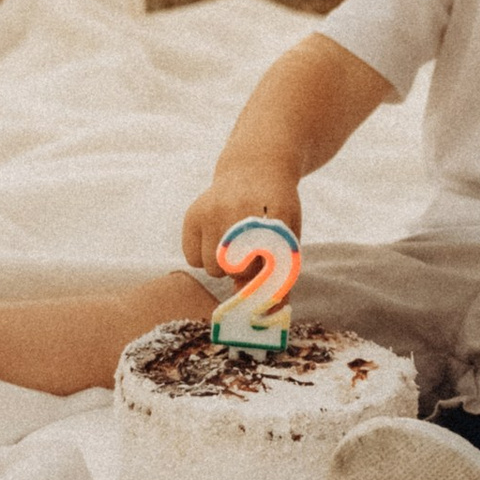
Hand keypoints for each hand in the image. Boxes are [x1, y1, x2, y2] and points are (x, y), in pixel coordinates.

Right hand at [179, 166, 302, 280]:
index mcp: (276, 214)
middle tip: (250, 256)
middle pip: (236, 270)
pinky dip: (202, 258)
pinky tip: (216, 241)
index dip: (266, 277)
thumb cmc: (275, 209)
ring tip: (233, 249)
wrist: (255, 167)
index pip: (269, 263)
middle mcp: (241, 210)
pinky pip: (192, 258)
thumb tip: (269, 312)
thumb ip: (281, 272)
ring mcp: (214, 210)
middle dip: (243, 272)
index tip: (265, 280)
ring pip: (211, 267)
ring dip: (222, 267)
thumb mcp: (288, 233)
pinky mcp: (193, 214)